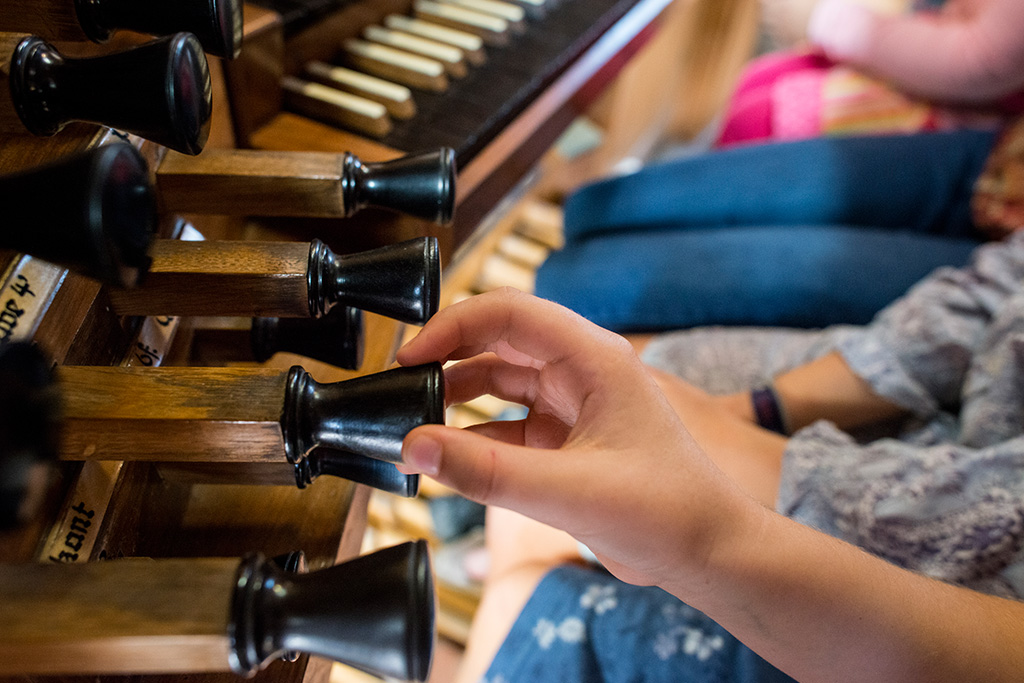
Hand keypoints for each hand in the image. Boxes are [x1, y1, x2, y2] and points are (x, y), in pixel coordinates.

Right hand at [396, 288, 752, 587]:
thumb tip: (414, 446)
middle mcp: (582, 371)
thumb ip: (486, 472)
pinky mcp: (567, 440)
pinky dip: (475, 438)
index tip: (411, 356)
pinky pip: (508, 427)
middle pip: (500, 341)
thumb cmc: (666, 512)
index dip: (453, 326)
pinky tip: (447, 458)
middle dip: (449, 357)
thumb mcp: (569, 491)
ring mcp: (573, 405)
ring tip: (414, 423)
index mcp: (594, 359)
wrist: (707, 553)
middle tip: (402, 386)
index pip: (510, 313)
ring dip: (458, 398)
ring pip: (501, 382)